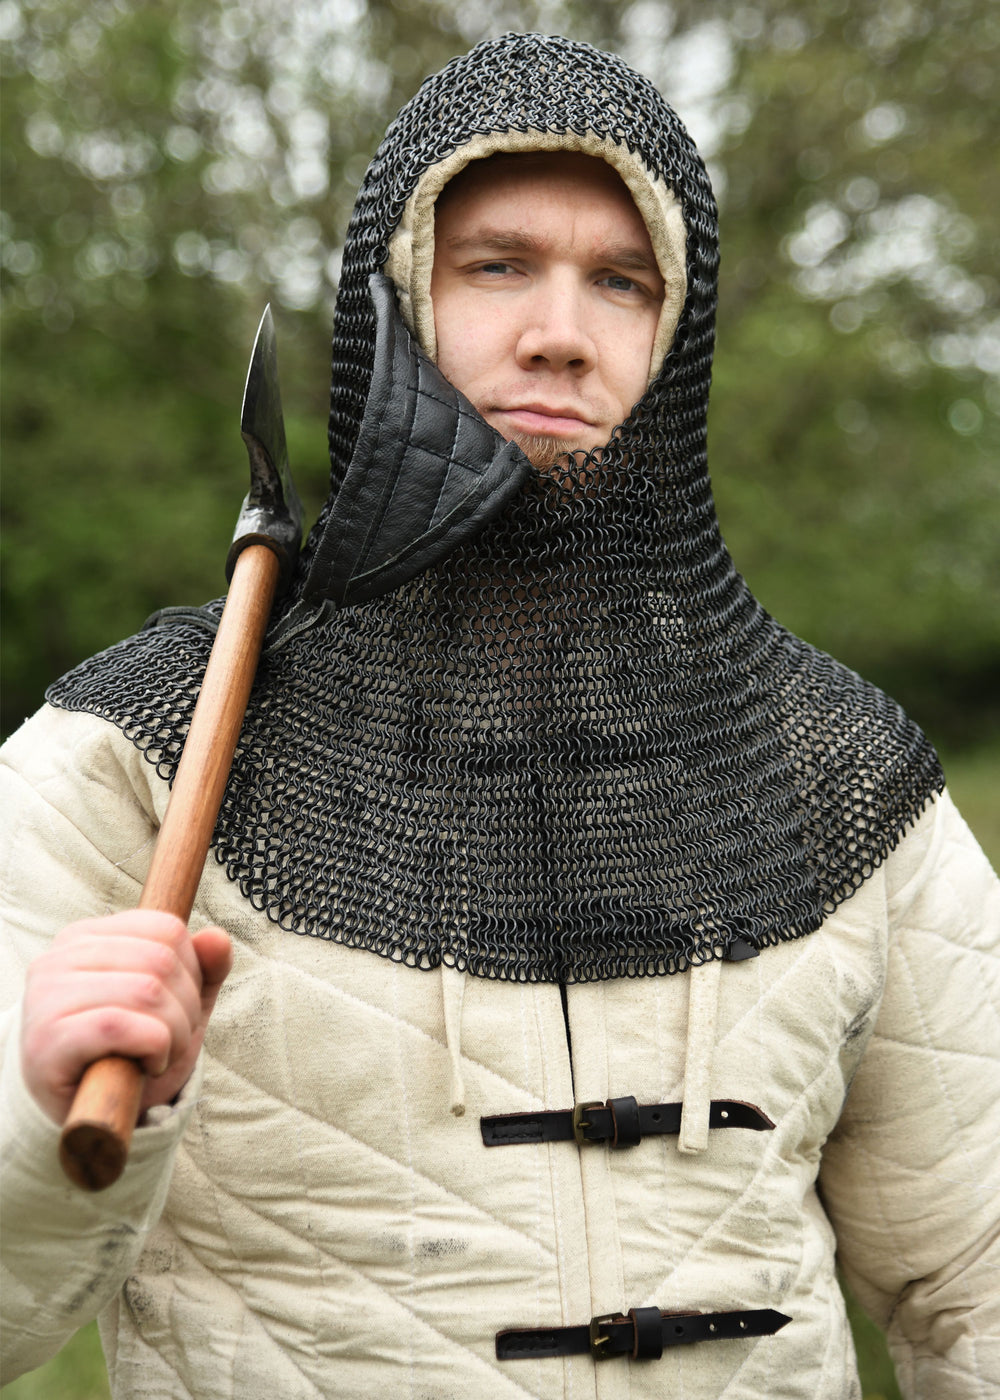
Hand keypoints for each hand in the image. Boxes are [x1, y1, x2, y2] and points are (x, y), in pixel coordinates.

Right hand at [20, 911, 232, 1124]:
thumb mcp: (177, 1006)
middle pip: (161, 960)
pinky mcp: (46, 1040)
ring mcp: (46, 997)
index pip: (166, 928)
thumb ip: (204, 970)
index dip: (193, 971)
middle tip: (173, 1040)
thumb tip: (217, 938)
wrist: (87, 1116)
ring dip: (174, 1034)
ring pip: (147, 992)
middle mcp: (58, 957)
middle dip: (187, 1007)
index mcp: (85, 937)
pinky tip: (146, 1066)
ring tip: (160, 1055)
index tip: (179, 1006)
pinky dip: (153, 1049)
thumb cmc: (130, 1052)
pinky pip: (121, 1026)